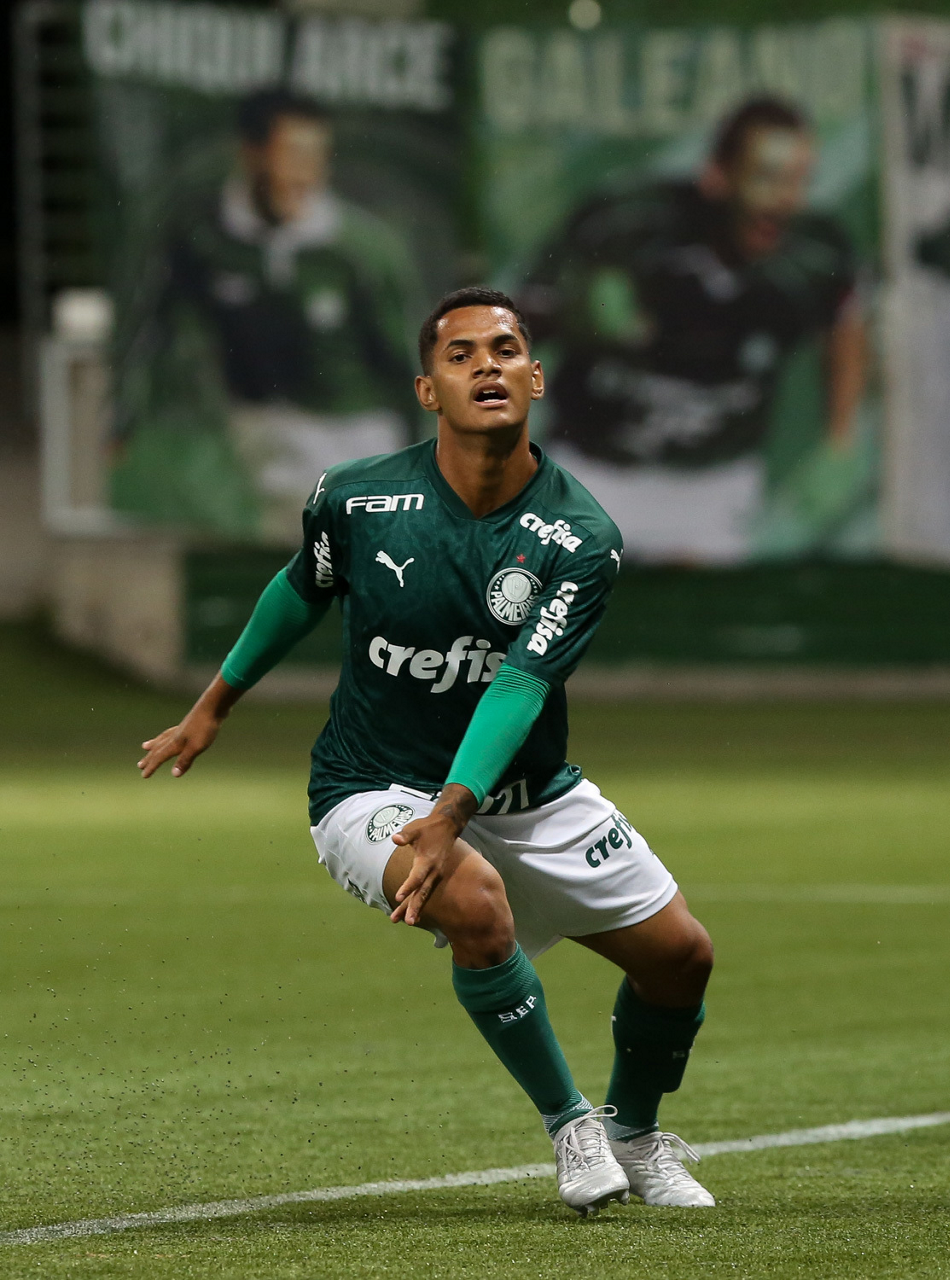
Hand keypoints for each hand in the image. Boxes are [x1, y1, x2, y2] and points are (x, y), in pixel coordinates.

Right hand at [137, 673, 241, 777]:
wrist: (213, 706)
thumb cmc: (205, 727)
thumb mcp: (196, 747)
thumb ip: (185, 760)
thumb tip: (174, 774)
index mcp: (175, 743)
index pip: (160, 757)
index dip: (152, 767)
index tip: (143, 775)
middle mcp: (175, 736)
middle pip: (158, 748)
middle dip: (149, 758)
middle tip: (139, 764)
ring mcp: (181, 729)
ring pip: (163, 738)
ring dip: (154, 744)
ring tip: (145, 747)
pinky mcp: (188, 724)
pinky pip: (171, 733)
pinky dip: (166, 736)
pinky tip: (172, 735)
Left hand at [389, 784, 476, 926]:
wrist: (448, 826)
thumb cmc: (429, 827)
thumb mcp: (416, 829)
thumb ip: (406, 835)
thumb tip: (395, 839)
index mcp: (427, 861)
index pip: (417, 877)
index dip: (407, 887)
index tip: (398, 898)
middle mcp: (434, 871)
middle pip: (423, 892)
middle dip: (414, 907)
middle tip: (408, 922)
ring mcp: (436, 875)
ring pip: (424, 895)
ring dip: (415, 908)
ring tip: (406, 922)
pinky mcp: (435, 876)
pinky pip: (426, 891)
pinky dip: (420, 902)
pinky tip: (414, 913)